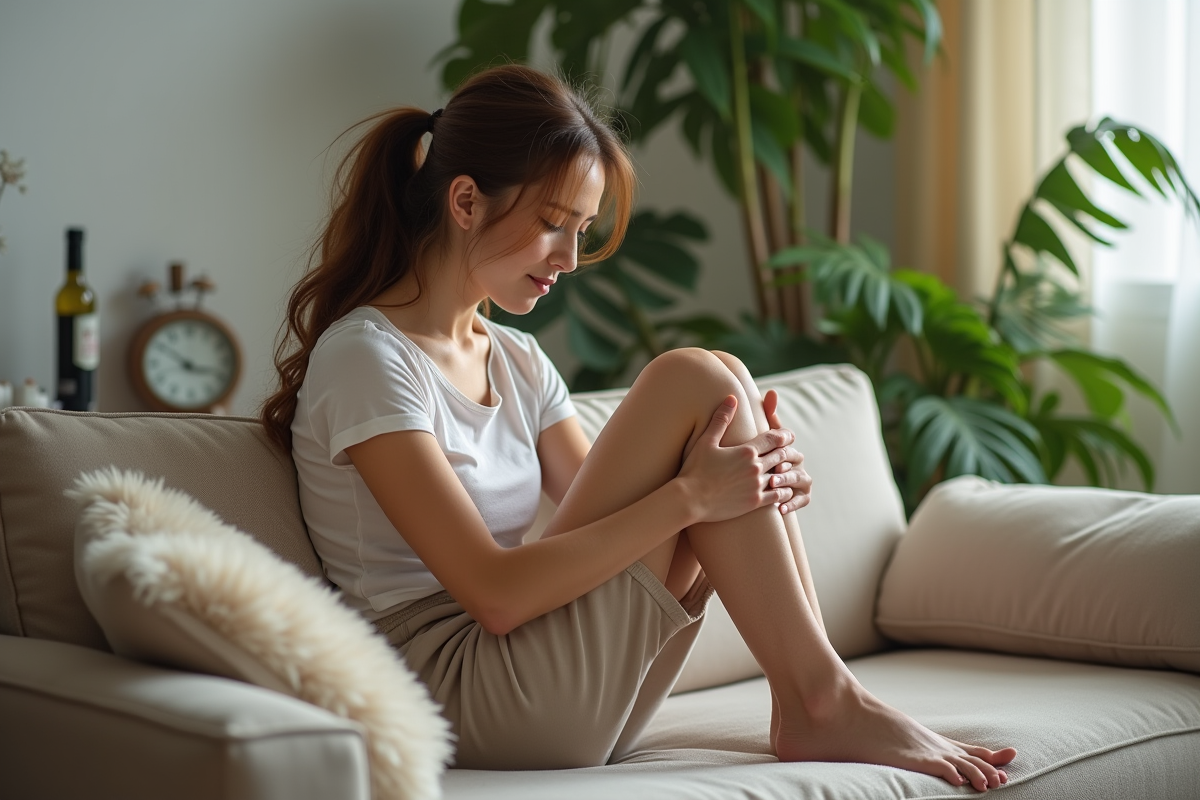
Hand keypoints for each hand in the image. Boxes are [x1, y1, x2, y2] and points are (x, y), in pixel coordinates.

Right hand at [677, 395, 796, 523]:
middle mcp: (755, 467)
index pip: (773, 438)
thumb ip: (721, 419)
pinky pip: (777, 496)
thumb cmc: (695, 469)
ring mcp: (756, 486)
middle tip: (792, 450)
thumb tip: (732, 397)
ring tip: (790, 471)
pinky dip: (783, 492)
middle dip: (787, 452)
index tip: (789, 435)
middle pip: (780, 455)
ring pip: (781, 476)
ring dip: (786, 472)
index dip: (784, 435)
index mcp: (746, 451)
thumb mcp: (706, 441)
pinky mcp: (755, 502)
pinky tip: (784, 490)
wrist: (690, 499)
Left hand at [761, 389, 812, 515]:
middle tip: (770, 469)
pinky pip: (801, 500)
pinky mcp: (801, 496)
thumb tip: (771, 391)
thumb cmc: (756, 457)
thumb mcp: (761, 438)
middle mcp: (798, 461)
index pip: (789, 441)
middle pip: (795, 460)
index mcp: (787, 445)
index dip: (782, 444)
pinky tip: (780, 508)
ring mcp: (801, 479)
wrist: (753, 485)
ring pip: (800, 479)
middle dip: (784, 464)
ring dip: (787, 482)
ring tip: (773, 486)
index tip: (771, 448)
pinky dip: (792, 504)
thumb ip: (767, 415)